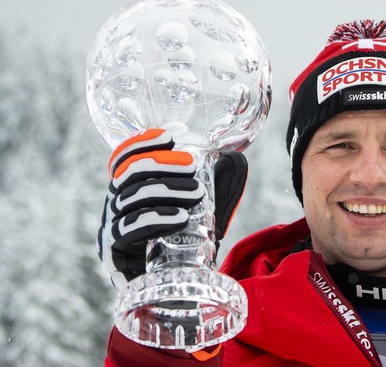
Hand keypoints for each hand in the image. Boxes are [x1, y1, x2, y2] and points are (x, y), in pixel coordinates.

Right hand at [98, 129, 247, 289]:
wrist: (180, 288)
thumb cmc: (190, 244)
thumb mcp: (209, 210)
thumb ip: (220, 186)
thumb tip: (235, 159)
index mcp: (131, 190)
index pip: (125, 158)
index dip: (141, 142)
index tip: (171, 135)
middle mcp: (116, 205)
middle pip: (128, 174)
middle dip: (161, 164)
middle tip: (192, 167)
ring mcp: (111, 228)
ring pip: (131, 199)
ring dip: (166, 191)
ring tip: (197, 194)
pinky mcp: (113, 253)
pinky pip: (129, 229)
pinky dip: (156, 219)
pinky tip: (180, 217)